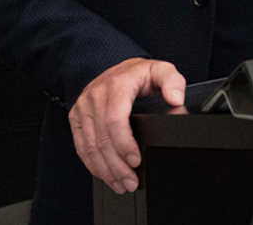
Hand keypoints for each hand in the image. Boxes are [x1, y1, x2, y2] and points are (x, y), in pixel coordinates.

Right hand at [69, 58, 185, 194]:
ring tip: (120, 183)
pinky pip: (81, 146)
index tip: (136, 160)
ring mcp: (83, 107)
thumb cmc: (140, 73)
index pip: (115, 120)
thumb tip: (176, 99)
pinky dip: (92, 164)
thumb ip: (173, 82)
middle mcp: (95, 96)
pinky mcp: (76, 117)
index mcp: (117, 85)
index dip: (124, 144)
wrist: (118, 69)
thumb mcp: (162, 70)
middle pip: (102, 138)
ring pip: (90, 146)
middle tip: (131, 181)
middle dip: (117, 165)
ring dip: (105, 170)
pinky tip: (105, 174)